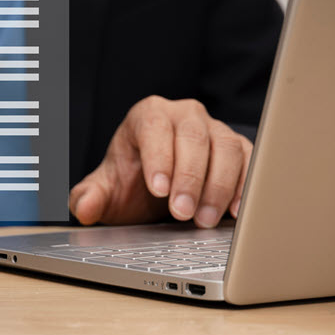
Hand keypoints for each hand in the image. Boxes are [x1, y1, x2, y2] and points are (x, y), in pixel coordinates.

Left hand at [69, 96, 251, 227]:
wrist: (157, 188)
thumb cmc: (132, 182)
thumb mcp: (108, 190)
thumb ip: (90, 197)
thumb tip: (84, 207)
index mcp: (148, 115)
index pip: (155, 128)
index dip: (158, 157)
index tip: (158, 189)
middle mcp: (184, 115)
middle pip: (193, 137)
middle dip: (189, 177)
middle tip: (182, 213)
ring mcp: (215, 129)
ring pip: (226, 148)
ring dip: (218, 186)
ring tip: (203, 220)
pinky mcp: (239, 148)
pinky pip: (250, 161)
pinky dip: (245, 186)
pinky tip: (235, 212)